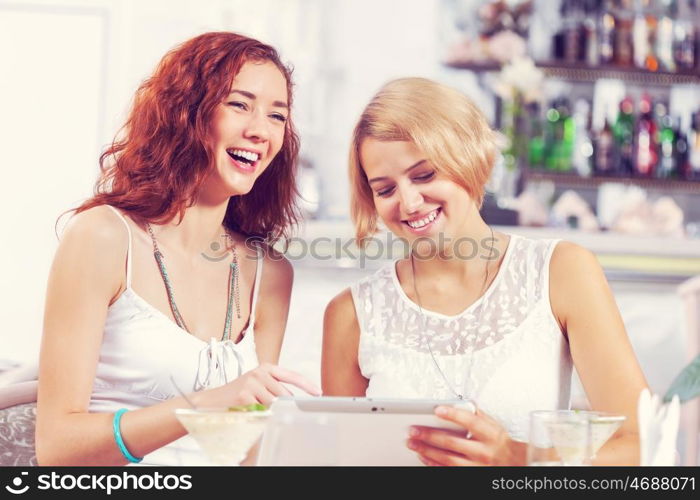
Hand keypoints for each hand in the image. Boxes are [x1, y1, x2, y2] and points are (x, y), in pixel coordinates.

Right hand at [198, 363, 320, 406]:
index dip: (307, 385)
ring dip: (267, 411)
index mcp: (266, 368)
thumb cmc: (239, 395)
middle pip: (284, 395)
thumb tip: (295, 400)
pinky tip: (247, 410)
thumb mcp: (258, 385)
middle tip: (276, 410)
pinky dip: (258, 414)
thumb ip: (276, 389)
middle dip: (284, 406)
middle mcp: (260, 372)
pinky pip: (261, 411)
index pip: (292, 375)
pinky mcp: (245, 396)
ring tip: (254, 407)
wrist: (212, 400)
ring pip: (273, 404)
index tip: (318, 392)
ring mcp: (252, 383)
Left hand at [406, 405, 525, 465]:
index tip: (438, 409)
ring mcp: (476, 466)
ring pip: (447, 458)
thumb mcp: (494, 425)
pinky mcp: (469, 475)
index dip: (454, 414)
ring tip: (412, 442)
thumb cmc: (500, 443)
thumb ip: (478, 414)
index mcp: (490, 435)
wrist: (513, 464)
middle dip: (430, 435)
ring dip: (426, 450)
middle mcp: (483, 451)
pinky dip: (432, 463)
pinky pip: (447, 470)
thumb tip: (462, 402)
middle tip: (414, 429)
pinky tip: (422, 456)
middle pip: (452, 442)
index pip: (471, 422)